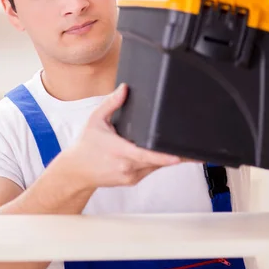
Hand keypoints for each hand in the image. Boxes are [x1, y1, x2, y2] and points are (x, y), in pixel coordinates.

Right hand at [63, 83, 183, 189]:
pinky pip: (150, 171)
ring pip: (155, 167)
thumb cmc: (86, 144)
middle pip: (156, 162)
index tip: (177, 157)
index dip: (163, 157)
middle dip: (174, 155)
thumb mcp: (96, 120)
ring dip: (168, 159)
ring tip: (182, 150)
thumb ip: (111, 103)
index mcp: (119, 151)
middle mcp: (125, 166)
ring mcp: (130, 176)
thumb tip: (124, 88)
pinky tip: (164, 155)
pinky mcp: (132, 181)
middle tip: (192, 149)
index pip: (144, 155)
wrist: (76, 171)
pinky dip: (157, 162)